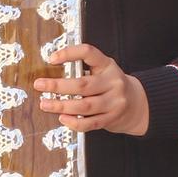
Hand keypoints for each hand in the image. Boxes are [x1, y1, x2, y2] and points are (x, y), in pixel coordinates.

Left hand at [33, 44, 149, 134]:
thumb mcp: (103, 70)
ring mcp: (114, 102)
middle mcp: (112, 82)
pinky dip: (74, 122)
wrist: (137, 103)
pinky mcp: (112, 118)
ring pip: (84, 106)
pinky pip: (90, 123)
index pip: (88, 53)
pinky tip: (63, 118)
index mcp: (107, 65)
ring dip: (61, 106)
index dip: (69, 53)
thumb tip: (52, 74)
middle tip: (39, 85)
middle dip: (57, 86)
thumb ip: (84, 69)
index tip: (52, 59)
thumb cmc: (111, 85)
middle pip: (82, 84)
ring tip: (45, 104)